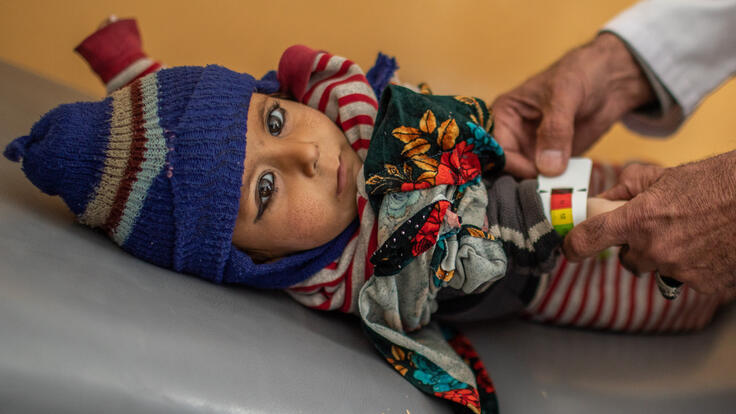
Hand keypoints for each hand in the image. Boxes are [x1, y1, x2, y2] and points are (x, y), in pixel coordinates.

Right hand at [492, 33, 653, 177]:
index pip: (496, 149)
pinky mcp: (550, 161)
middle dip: (524, 181)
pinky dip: (557, 188)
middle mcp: (512, 135)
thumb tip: (548, 168)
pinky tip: (568, 190)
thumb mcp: (566, 96)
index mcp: (503, 115)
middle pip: (507, 169)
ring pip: (525, 179)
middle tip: (546, 191)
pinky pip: (547, 181)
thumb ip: (556, 130)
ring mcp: (531, 150)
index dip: (512, 164)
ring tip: (558, 194)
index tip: (536, 173)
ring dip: (541, 189)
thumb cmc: (581, 74)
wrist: (611, 80)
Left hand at [564, 152, 735, 300]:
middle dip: (636, 247)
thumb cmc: (714, 181)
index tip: (569, 250)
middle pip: (627, 260)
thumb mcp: (662, 175)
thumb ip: (626, 188)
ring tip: (691, 232)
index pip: (588, 239)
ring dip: (666, 256)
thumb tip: (603, 200)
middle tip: (659, 228)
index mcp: (637, 220)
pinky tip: (709, 246)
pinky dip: (694, 266)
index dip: (573, 246)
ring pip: (658, 269)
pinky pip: (687, 279)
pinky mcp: (705, 284)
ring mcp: (680, 270)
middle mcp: (654, 249)